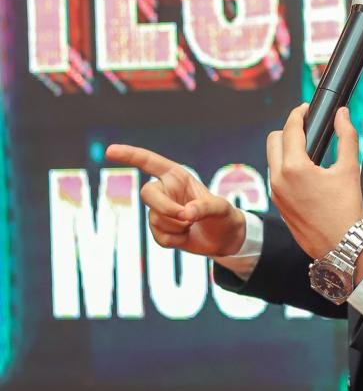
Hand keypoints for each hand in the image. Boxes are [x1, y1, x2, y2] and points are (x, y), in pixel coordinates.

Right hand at [104, 144, 245, 257]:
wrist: (224, 239)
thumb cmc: (225, 217)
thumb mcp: (222, 209)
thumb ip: (206, 207)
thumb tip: (185, 213)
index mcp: (177, 176)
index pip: (149, 162)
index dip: (129, 155)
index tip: (110, 151)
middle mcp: (166, 190)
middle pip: (147, 194)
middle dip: (165, 208)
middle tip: (187, 218)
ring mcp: (160, 210)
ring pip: (155, 218)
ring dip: (177, 226)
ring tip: (193, 225)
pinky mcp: (159, 229)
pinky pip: (158, 236)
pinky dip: (175, 240)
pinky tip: (186, 236)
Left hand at [267, 105, 362, 259]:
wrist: (341, 246)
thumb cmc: (346, 212)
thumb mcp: (349, 169)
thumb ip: (346, 136)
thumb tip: (342, 115)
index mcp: (295, 168)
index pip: (290, 129)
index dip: (298, 114)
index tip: (306, 109)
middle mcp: (279, 179)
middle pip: (274, 139)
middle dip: (288, 129)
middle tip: (306, 128)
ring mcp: (275, 193)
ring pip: (272, 158)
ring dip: (285, 148)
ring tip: (306, 149)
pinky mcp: (278, 204)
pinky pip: (275, 176)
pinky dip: (285, 167)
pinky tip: (303, 171)